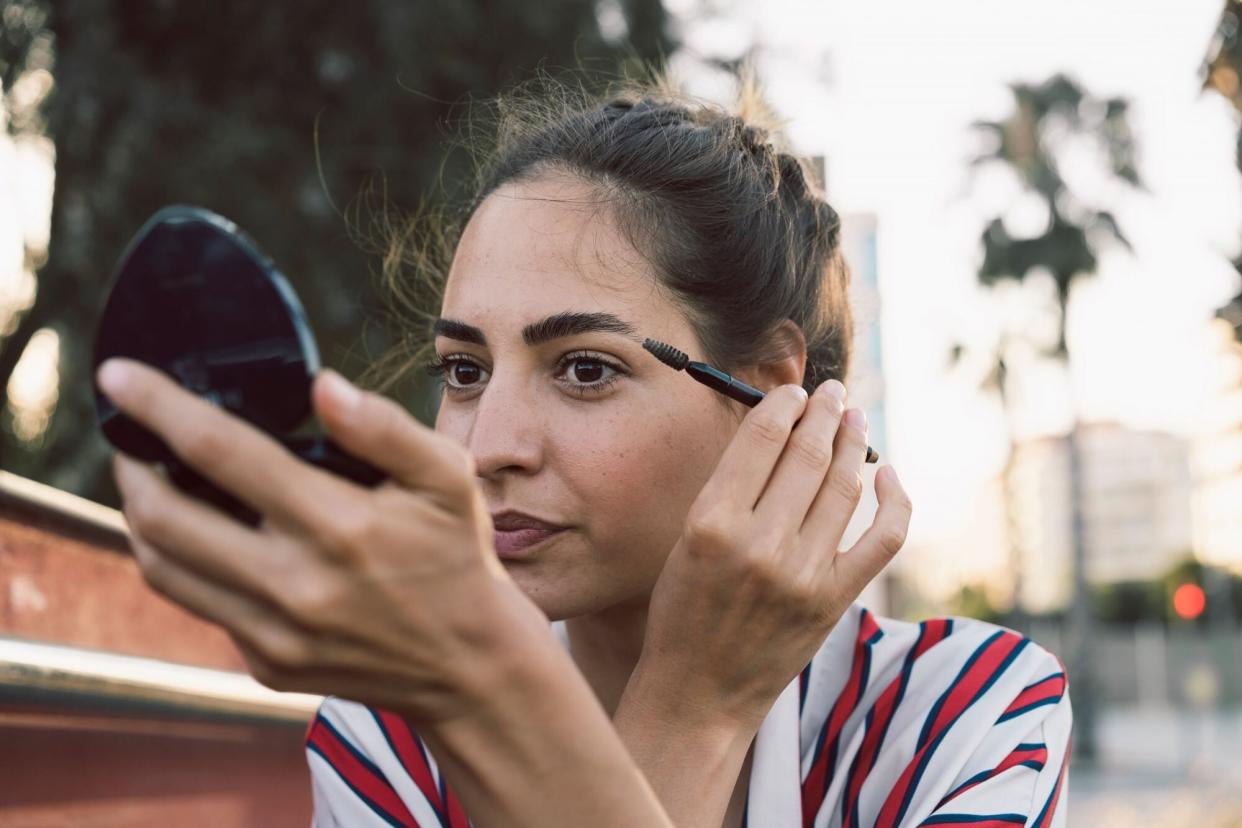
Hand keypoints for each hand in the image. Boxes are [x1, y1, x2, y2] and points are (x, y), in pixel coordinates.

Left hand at [97, 358, 548, 721]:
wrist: (468, 663)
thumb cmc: (456, 558)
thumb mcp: (446, 478)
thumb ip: (384, 427)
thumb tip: (321, 386)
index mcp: (339, 526)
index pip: (220, 451)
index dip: (159, 406)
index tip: (118, 376)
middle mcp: (296, 584)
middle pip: (163, 517)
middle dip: (129, 465)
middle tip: (129, 437)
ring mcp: (275, 633)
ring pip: (162, 567)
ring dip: (139, 517)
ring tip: (150, 483)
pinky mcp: (267, 664)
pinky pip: (200, 605)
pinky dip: (185, 563)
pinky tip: (205, 538)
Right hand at [629, 380, 911, 731]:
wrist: (699, 692)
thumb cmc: (683, 612)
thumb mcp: (686, 541)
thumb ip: (729, 490)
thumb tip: (778, 433)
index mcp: (711, 523)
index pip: (762, 439)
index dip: (785, 404)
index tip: (793, 391)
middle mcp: (760, 544)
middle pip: (808, 454)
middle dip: (824, 413)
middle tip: (832, 392)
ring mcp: (803, 574)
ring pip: (845, 486)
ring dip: (854, 444)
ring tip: (855, 420)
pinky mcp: (834, 600)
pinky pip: (883, 537)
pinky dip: (893, 500)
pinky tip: (888, 475)